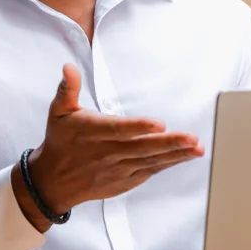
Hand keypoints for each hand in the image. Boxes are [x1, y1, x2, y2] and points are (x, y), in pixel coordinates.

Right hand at [14, 64, 202, 229]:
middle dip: (170, 143)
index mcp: (94, 133)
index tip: (159, 124)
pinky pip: (151, 170)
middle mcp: (108, 153)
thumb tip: (68, 67)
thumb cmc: (60, 141)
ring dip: (176, 154)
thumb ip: (67, 88)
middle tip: (191, 138)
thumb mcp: (58, 111)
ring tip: (196, 147)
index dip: (139, 127)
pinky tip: (185, 156)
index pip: (119, 130)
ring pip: (151, 161)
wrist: (54, 181)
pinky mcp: (126, 180)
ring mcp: (119, 169)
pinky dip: (169, 164)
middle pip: (142, 148)